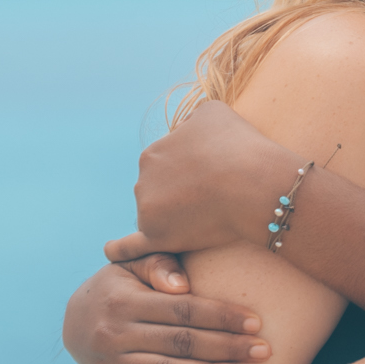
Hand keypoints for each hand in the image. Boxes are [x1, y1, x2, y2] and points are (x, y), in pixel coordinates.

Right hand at [62, 254, 270, 363]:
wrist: (72, 319)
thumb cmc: (118, 286)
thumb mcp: (131, 266)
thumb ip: (158, 265)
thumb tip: (183, 286)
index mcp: (125, 301)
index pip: (182, 310)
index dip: (221, 316)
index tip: (256, 322)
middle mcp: (114, 333)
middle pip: (179, 343)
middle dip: (225, 347)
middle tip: (263, 351)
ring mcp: (109, 363)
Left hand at [103, 102, 297, 261]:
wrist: (253, 183)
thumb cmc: (239, 147)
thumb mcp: (212, 112)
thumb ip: (192, 121)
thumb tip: (187, 131)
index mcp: (152, 153)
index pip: (169, 165)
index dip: (195, 171)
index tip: (218, 174)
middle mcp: (142, 180)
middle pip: (162, 191)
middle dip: (183, 193)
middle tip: (220, 195)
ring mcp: (147, 210)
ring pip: (159, 215)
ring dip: (176, 216)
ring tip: (213, 214)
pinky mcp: (157, 237)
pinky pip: (130, 247)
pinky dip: (119, 249)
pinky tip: (111, 250)